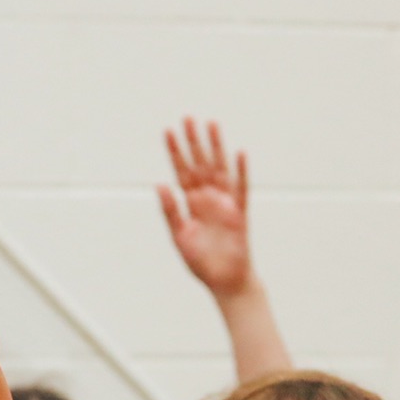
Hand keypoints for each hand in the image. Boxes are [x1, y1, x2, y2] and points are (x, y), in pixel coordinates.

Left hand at [159, 117, 255, 301]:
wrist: (225, 281)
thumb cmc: (201, 261)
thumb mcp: (180, 236)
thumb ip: (170, 211)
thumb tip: (159, 184)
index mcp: (191, 203)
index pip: (181, 172)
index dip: (175, 152)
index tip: (168, 131)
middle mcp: (208, 198)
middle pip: (200, 164)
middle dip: (194, 142)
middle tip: (188, 118)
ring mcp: (225, 203)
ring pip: (220, 169)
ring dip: (216, 147)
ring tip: (212, 125)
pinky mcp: (240, 213)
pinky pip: (241, 189)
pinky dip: (240, 172)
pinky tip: (239, 154)